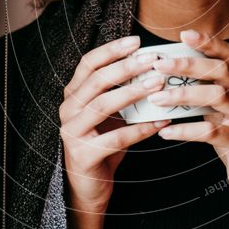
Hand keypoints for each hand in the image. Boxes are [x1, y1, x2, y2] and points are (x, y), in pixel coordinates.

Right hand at [59, 35, 170, 208]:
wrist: (88, 187)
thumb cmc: (104, 144)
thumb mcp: (109, 114)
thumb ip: (121, 91)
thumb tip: (153, 66)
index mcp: (73, 95)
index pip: (88, 63)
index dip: (111, 50)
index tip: (136, 41)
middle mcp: (68, 110)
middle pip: (97, 81)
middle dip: (127, 67)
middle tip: (153, 60)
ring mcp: (72, 132)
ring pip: (104, 105)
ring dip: (134, 93)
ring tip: (159, 85)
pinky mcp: (83, 155)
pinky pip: (116, 138)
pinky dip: (141, 129)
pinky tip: (161, 122)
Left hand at [146, 28, 228, 202]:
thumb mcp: (221, 110)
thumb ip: (204, 91)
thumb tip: (167, 75)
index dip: (209, 42)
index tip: (184, 34)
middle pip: (221, 71)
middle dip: (188, 64)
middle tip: (159, 65)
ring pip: (217, 96)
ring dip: (184, 94)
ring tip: (157, 98)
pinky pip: (211, 132)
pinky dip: (185, 130)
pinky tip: (165, 131)